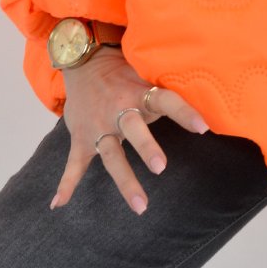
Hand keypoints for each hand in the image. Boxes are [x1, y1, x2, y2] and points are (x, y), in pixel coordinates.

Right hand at [49, 49, 209, 216]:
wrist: (83, 61)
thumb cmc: (123, 72)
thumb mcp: (145, 73)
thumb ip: (166, 90)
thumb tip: (207, 100)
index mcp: (138, 92)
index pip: (166, 100)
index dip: (184, 112)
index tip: (203, 127)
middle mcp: (118, 110)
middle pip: (134, 129)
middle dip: (146, 147)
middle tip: (161, 166)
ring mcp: (99, 127)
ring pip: (112, 156)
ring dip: (126, 180)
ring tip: (141, 206)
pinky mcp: (82, 139)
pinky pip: (73, 164)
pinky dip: (66, 183)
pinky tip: (59, 203)